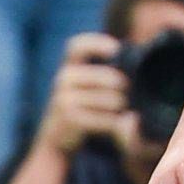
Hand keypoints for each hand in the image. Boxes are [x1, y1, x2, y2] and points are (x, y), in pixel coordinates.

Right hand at [36, 32, 137, 158]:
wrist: (54, 139)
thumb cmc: (78, 109)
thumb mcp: (83, 87)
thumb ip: (101, 74)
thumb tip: (129, 66)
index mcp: (68, 67)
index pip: (77, 46)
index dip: (97, 43)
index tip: (116, 49)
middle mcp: (63, 79)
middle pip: (105, 76)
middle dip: (122, 85)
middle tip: (129, 92)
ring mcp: (64, 99)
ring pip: (109, 99)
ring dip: (120, 105)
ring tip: (122, 109)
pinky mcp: (70, 118)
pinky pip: (105, 118)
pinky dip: (115, 122)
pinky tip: (119, 123)